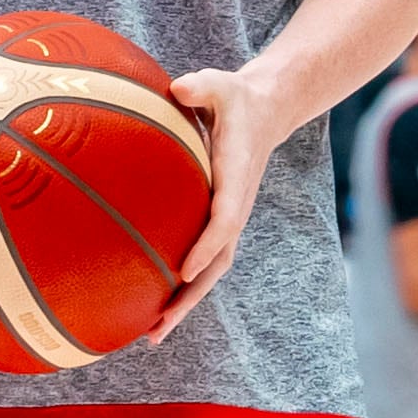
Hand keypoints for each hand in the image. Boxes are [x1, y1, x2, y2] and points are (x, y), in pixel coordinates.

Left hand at [156, 65, 278, 338]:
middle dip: (191, 296)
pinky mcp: (217, 221)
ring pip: (210, 270)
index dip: (207, 244)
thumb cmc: (235, 97)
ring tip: (152, 334)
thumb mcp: (222, 84)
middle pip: (218, 261)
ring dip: (185, 303)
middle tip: (160, 324)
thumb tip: (177, 89)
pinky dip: (181, 287)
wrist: (265, 111)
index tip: (185, 269)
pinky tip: (152, 305)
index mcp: (236, 177)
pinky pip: (200, 260)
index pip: (225, 217)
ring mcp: (228, 218)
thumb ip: (201, 85)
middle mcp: (235, 205)